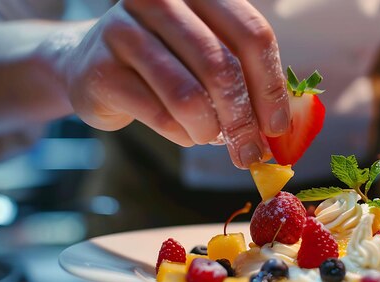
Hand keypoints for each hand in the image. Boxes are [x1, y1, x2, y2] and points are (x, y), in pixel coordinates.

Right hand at [54, 0, 288, 168]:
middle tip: (250, 152)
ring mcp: (123, 29)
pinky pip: (158, 114)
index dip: (270, 87)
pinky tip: (184, 132)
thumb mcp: (211, 56)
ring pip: (187, 96)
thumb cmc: (169, 62)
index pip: (252, 34)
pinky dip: (180, 134)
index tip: (278, 127)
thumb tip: (284, 128)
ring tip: (211, 138)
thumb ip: (247, 79)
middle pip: (221, 67)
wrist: (95, 66)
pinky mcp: (100, 68)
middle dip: (243, 121)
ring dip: (209, 130)